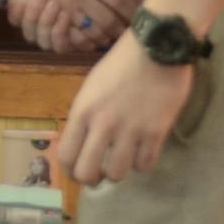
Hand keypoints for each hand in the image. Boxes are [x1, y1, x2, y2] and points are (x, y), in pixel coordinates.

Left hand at [59, 36, 192, 187]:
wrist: (157, 44)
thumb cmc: (122, 62)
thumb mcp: (93, 86)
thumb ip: (87, 115)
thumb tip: (84, 143)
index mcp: (83, 110)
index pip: (66, 156)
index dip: (70, 171)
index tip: (78, 172)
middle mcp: (103, 123)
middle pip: (87, 172)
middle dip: (92, 179)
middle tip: (101, 174)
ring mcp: (130, 129)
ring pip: (117, 174)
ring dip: (120, 171)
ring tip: (124, 159)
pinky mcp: (156, 132)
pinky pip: (145, 165)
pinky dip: (143, 163)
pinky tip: (144, 151)